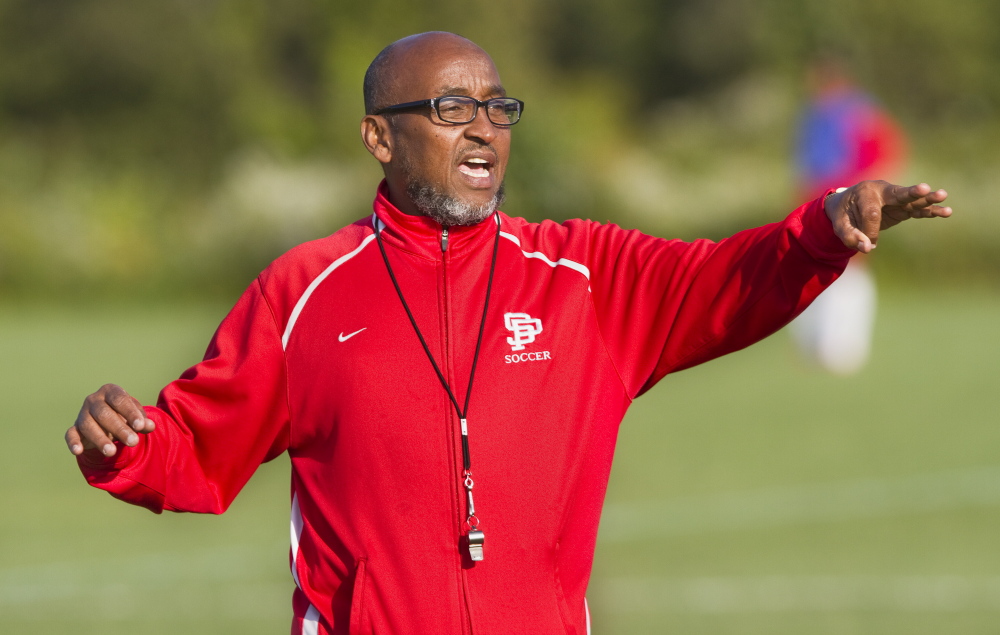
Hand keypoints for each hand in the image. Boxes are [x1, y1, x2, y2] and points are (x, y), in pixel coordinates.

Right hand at [65, 384, 154, 456]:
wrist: (109, 420)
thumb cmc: (125, 415)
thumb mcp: (136, 416)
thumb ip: (142, 421)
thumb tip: (150, 426)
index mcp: (110, 391)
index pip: (119, 400)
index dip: (130, 413)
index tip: (140, 426)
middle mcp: (94, 400)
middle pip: (104, 414)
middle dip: (119, 429)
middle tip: (133, 442)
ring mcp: (82, 414)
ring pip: (88, 425)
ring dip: (100, 439)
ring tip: (112, 452)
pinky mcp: (75, 428)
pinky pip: (71, 434)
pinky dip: (73, 442)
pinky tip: (78, 451)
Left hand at [824, 181, 951, 253]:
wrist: (846, 204)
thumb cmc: (843, 214)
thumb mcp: (840, 226)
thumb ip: (850, 236)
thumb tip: (868, 248)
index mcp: (865, 193)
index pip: (872, 214)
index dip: (870, 231)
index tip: (866, 243)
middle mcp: (883, 191)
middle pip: (898, 193)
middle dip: (911, 193)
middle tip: (925, 189)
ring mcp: (895, 199)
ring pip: (912, 200)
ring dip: (927, 200)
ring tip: (943, 196)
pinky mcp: (903, 208)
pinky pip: (917, 210)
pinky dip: (930, 211)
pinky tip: (946, 212)